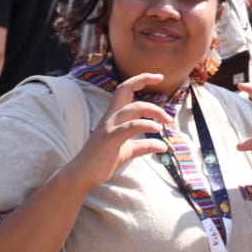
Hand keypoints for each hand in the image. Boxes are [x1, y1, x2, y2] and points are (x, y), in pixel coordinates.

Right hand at [68, 73, 170, 189]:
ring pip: (133, 108)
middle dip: (143, 79)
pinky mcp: (110, 139)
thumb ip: (144, 145)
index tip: (158, 77)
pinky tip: (157, 129)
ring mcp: (110, 127)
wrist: (83, 174)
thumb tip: (163, 146)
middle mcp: (111, 117)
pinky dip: (146, 125)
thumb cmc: (104, 160)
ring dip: (154, 110)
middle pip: (125, 89)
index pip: (125, 89)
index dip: (140, 79)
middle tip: (162, 79)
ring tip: (168, 121)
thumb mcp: (128, 150)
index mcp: (114, 115)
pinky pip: (131, 127)